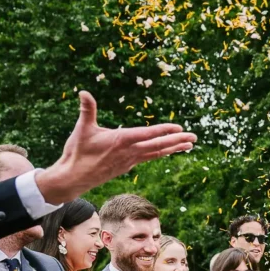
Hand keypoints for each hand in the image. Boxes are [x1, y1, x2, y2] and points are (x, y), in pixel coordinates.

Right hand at [34, 91, 197, 204]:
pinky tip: (170, 150)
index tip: (179, 127)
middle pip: (158, 146)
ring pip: (157, 153)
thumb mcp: (82, 129)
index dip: (164, 131)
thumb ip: (87, 110)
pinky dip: (162, 153)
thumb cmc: (77, 152)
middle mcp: (130, 152)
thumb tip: (84, 92)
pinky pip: (150, 157)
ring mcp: (131, 160)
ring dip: (174, 148)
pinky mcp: (128, 166)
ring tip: (190, 144)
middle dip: (177, 141)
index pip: (147, 134)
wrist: (74, 178)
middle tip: (194, 137)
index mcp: (121, 141)